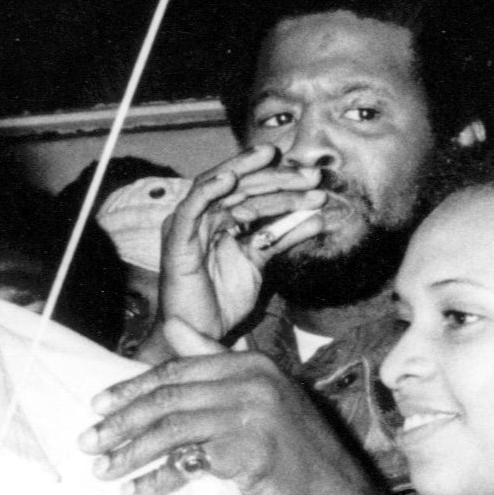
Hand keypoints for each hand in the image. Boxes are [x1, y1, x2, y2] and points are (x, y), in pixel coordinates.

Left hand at [82, 333, 381, 494]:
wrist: (334, 493)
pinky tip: (136, 492)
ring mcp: (254, 416)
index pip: (176, 372)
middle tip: (89, 442)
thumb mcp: (255, 394)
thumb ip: (213, 359)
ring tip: (104, 470)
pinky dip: (157, 479)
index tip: (97, 407)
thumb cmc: (289, 447)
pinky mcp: (252, 452)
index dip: (131, 389)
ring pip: (173, 430)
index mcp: (248, 363)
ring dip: (131, 453)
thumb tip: (173, 324)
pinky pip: (189, 463)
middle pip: (168, 399)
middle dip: (122, 422)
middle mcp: (252, 382)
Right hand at [159, 144, 330, 339]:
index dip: (284, 185)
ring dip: (249, 175)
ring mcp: (189, 226)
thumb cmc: (223, 301)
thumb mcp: (260, 262)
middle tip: (309, 175)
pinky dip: (209, 191)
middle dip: (276, 177)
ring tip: (274, 160)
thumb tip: (317, 219)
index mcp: (221, 219)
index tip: (315, 182)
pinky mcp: (176, 240)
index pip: (253, 191)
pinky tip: (230, 179)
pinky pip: (191, 208)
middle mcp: (204, 217)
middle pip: (240, 185)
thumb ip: (283, 237)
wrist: (201, 334)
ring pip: (219, 189)